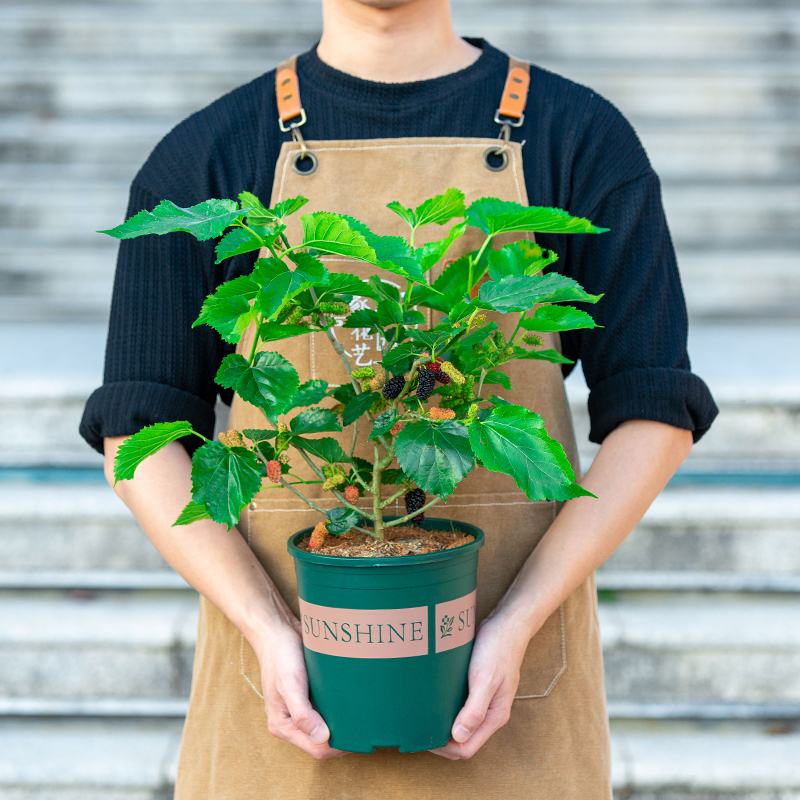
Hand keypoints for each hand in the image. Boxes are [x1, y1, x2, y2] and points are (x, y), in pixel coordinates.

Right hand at [256, 618, 347, 759]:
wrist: (277, 631)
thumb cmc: (281, 656)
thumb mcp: (290, 684)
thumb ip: (303, 714)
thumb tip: (322, 738)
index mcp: (282, 725)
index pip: (316, 750)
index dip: (338, 747)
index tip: (359, 734)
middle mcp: (290, 722)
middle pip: (322, 743)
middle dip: (342, 738)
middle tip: (364, 724)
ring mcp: (299, 710)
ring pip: (325, 728)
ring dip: (341, 725)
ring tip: (360, 715)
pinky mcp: (307, 698)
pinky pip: (324, 712)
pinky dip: (337, 711)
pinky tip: (350, 703)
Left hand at [430, 614, 526, 759]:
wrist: (507, 624)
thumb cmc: (497, 649)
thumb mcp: (485, 679)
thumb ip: (474, 710)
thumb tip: (458, 737)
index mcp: (494, 716)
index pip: (467, 748)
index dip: (445, 748)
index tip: (424, 738)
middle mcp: (490, 712)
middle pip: (464, 740)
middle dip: (442, 740)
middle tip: (419, 729)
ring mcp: (485, 700)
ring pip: (462, 724)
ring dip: (444, 725)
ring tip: (424, 717)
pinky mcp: (479, 687)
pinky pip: (462, 707)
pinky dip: (448, 709)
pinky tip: (435, 700)